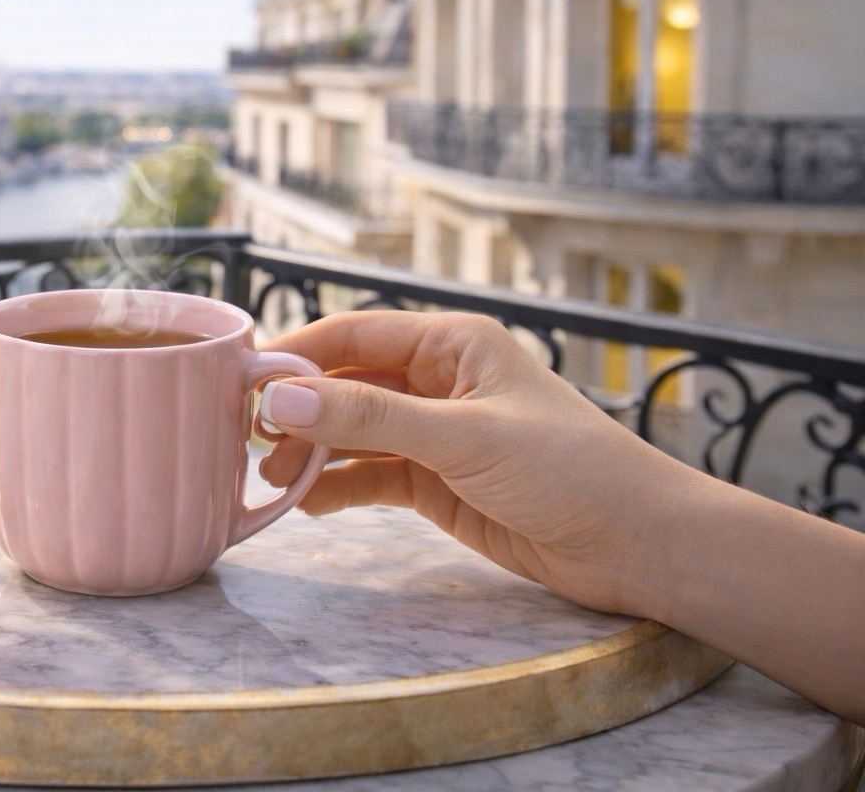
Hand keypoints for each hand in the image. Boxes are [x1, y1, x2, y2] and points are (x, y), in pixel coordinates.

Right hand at [257, 311, 702, 616]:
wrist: (637, 545)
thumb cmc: (568, 469)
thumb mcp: (463, 437)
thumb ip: (370, 417)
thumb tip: (281, 398)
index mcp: (452, 343)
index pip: (355, 333)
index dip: (296, 352)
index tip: (241, 380)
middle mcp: (438, 380)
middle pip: (346, 382)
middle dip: (298, 407)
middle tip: (246, 436)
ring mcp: (435, 433)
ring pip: (353, 431)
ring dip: (312, 450)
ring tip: (269, 477)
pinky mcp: (436, 482)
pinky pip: (371, 474)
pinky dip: (337, 485)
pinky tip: (306, 501)